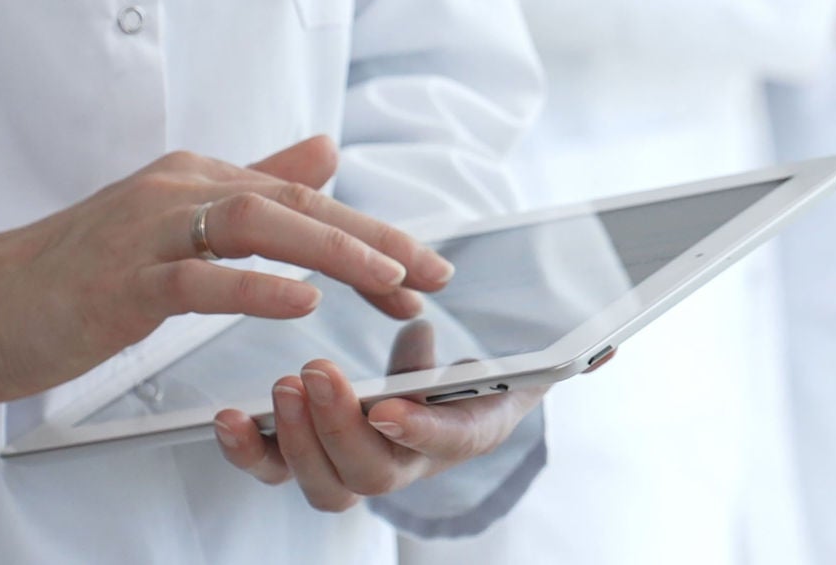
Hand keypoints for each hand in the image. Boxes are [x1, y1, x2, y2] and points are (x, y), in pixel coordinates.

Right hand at [0, 136, 453, 403]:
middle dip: (374, 240)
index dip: (371, 231)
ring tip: (388, 278)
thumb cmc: (75, 270)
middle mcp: (179, 190)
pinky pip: (197, 278)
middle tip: (432, 275)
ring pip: (257, 227)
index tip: (426, 267)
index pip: (304, 199)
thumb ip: (254, 184)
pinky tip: (300, 300)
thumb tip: (327, 151)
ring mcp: (147, 232)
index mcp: (197, 177)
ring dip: (332, 250)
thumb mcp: (173, 220)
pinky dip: (253, 285)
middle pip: (296, 206)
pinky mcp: (120, 281)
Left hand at [213, 320, 546, 511]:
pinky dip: (246, 451)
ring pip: (321, 484)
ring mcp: (354, 466)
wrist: (451, 397)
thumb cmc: (478, 373)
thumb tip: (610, 351)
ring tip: (282, 384)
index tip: (393, 404)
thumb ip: (563, 354)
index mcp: (460, 434)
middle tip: (315, 373)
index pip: (445, 442)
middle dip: (338, 426)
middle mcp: (406, 463)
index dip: (419, 429)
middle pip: (369, 474)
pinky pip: (272, 471)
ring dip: (294, 438)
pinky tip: (224, 418)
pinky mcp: (308, 458)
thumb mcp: (517, 360)